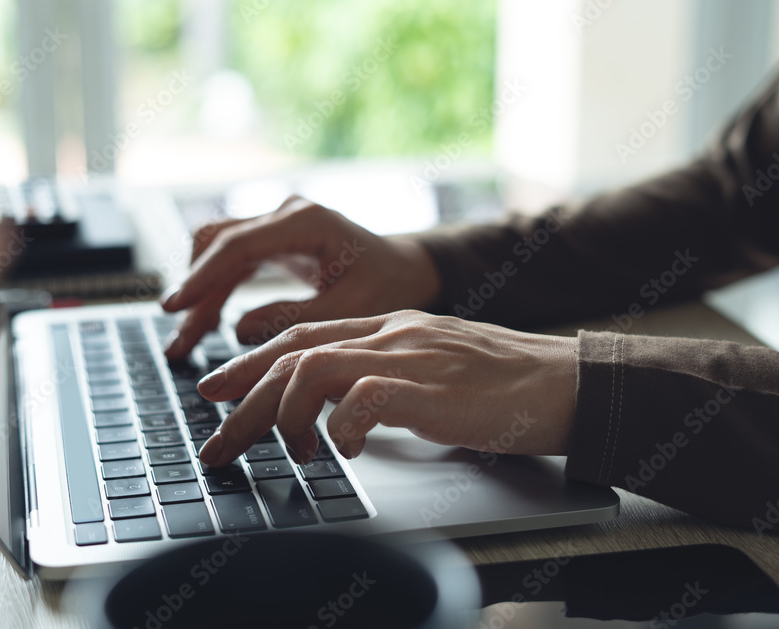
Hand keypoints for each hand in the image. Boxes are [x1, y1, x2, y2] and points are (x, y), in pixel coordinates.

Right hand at [160, 196, 441, 356]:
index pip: (238, 244)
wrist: (410, 270)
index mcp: (307, 222)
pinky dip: (216, 295)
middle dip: (194, 293)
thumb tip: (236, 329)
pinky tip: (204, 327)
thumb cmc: (391, 286)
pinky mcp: (275, 243)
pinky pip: (232, 265)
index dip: (202, 277)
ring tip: (182, 345)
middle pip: (219, 246)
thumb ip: (295, 318)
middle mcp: (287, 216)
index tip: (175, 308)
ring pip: (219, 256)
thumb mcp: (350, 309)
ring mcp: (278, 226)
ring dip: (200, 297)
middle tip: (177, 342)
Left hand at [195, 310, 577, 466]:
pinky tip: (340, 450)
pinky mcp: (428, 387)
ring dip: (283, 415)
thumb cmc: (506, 383)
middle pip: (292, 354)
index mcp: (390, 326)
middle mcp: (391, 333)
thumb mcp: (435, 369)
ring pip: (312, 369)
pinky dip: (338, 427)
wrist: (564, 382)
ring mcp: (408, 356)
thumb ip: (388, 379)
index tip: (217, 389)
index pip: (303, 336)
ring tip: (290, 452)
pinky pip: (361, 398)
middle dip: (242, 397)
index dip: (251, 362)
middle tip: (214, 439)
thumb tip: (343, 412)